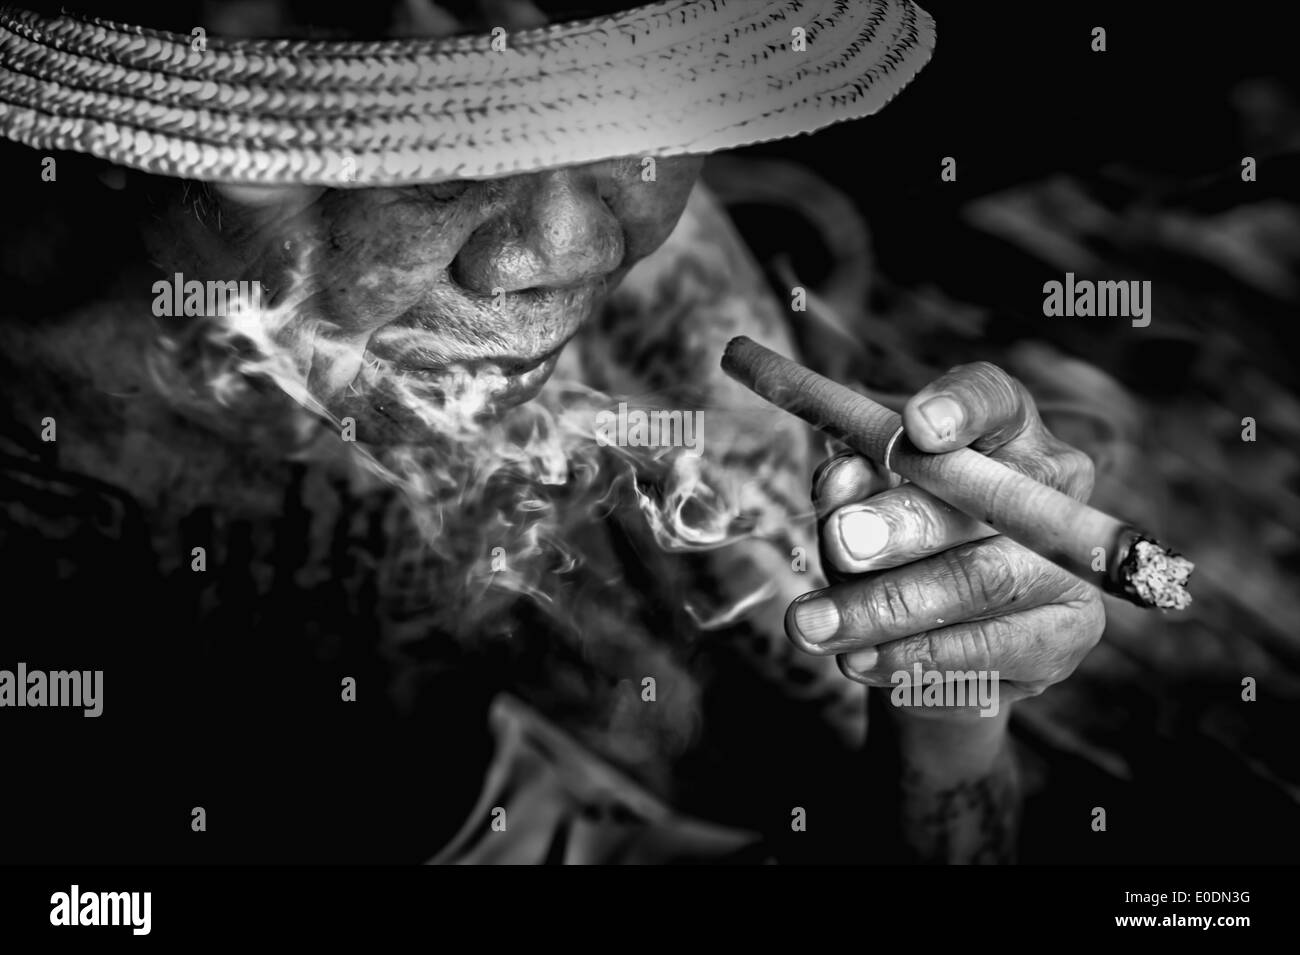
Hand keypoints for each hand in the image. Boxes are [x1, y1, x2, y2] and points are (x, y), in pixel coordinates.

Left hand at [784, 361, 1105, 720]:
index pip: (993, 397)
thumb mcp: (856, 506)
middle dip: (905, 524)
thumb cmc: (890, 547)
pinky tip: (858, 659)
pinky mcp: (1065, 634)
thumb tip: (843, 482)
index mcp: (1002, 430)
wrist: (931, 641)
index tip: (915, 424)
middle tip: (840, 544)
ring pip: (983, 580)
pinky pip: (987, 649)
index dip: (960, 406)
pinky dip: (913, 657)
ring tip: (814, 624)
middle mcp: (1050, 488)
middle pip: (987, 498)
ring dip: (888, 606)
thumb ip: (848, 488)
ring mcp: (1067, 563)